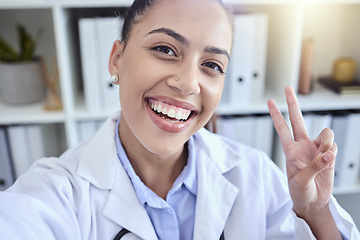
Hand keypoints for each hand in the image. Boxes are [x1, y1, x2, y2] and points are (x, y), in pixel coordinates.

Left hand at [267, 87, 340, 238]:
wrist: (313, 202)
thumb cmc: (300, 192)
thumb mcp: (300, 181)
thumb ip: (313, 167)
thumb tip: (326, 154)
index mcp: (290, 150)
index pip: (282, 128)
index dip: (276, 114)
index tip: (270, 101)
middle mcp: (303, 146)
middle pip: (298, 119)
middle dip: (292, 104)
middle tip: (287, 88)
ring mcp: (317, 149)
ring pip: (325, 133)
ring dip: (327, 143)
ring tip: (323, 158)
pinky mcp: (329, 155)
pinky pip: (334, 147)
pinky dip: (333, 153)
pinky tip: (328, 162)